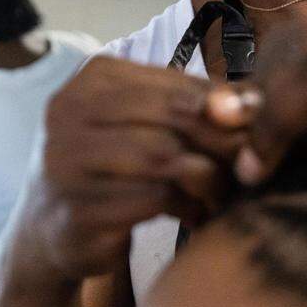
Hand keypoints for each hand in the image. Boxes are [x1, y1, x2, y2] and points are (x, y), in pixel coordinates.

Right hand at [10, 56, 261, 283]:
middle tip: (246, 163)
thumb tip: (254, 102)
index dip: (223, 106)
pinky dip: (188, 206)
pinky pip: (153, 199)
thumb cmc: (117, 164)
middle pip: (172, 116)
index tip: (252, 129)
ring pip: (164, 157)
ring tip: (222, 191)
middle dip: (220, 140)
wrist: (52, 228)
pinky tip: (196, 213)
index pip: (176, 83)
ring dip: (208, 177)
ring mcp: (66, 162)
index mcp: (93, 78)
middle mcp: (70, 112)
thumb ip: (196, 105)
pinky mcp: (77, 210)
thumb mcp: (149, 122)